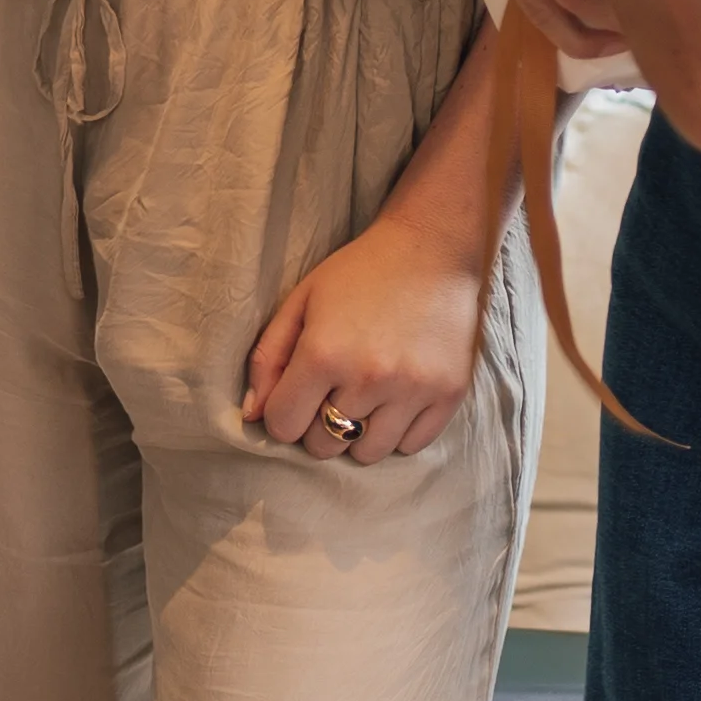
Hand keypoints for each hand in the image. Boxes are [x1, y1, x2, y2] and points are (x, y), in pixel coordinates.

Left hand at [242, 180, 497, 464]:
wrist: (432, 247)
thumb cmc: (359, 272)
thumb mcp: (302, 301)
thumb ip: (269, 358)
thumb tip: (253, 415)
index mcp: (324, 353)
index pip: (284, 426)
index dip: (283, 414)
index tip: (296, 395)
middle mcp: (368, 378)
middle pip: (324, 446)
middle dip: (318, 426)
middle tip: (332, 393)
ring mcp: (412, 390)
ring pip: (367, 453)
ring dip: (359, 433)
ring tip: (364, 397)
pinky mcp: (447, 394)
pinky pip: (411, 446)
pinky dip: (398, 432)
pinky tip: (395, 398)